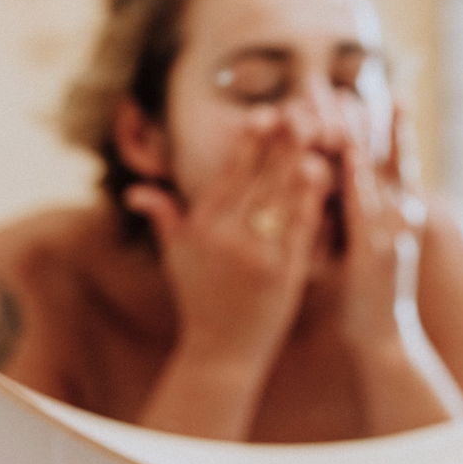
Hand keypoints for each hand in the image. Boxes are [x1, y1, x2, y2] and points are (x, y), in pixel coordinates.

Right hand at [124, 117, 331, 361]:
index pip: (228, 177)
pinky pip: (301, 230)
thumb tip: (136, 190)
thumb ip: (163, 218)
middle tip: (299, 110)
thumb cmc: (199, 301)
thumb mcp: (177, 258)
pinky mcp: (284, 274)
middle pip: (259, 181)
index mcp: (203, 229)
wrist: (222, 353)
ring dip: (299, 164)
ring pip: (282, 200)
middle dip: (279, 144)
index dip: (248, 144)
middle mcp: (228, 239)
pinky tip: (326, 179)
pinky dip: (312, 202)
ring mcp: (258, 257)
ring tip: (317, 134)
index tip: (263, 114)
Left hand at [321, 103, 425, 345]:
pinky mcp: (375, 251)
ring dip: (367, 136)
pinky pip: (364, 207)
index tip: (393, 94)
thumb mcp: (366, 249)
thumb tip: (341, 185)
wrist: (384, 342)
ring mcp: (392, 234)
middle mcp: (403, 218)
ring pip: (380, 174)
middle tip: (374, 85)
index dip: (397, 129)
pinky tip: (348, 151)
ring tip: (355, 101)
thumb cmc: (367, 298)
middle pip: (394, 159)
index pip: (399, 163)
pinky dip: (358, 177)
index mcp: (401, 216)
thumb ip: (359, 218)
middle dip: (385, 123)